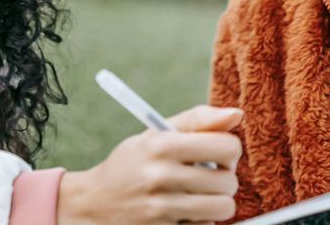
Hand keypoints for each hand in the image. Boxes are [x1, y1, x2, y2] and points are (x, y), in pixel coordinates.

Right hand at [57, 105, 243, 224]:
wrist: (93, 203)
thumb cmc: (132, 165)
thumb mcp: (155, 135)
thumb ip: (197, 121)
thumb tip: (236, 114)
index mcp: (161, 145)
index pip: (226, 146)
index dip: (230, 151)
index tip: (219, 156)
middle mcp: (160, 176)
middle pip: (229, 181)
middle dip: (224, 180)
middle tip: (207, 178)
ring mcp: (160, 208)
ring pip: (223, 207)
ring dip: (217, 203)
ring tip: (200, 197)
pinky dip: (201, 222)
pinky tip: (183, 214)